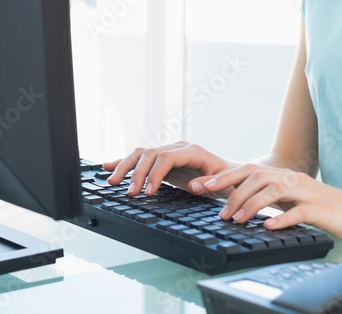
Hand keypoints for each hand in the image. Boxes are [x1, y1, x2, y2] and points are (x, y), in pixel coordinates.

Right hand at [102, 141, 235, 196]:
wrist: (233, 172)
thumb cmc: (229, 178)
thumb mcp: (224, 182)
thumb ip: (208, 183)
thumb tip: (193, 186)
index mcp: (193, 151)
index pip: (166, 157)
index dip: (154, 173)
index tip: (148, 192)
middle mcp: (179, 148)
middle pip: (150, 153)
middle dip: (137, 173)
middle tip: (130, 193)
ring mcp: (170, 151)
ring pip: (142, 153)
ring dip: (125, 166)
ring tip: (113, 182)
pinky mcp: (163, 159)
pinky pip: (142, 157)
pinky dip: (125, 162)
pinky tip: (109, 166)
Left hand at [201, 164, 341, 238]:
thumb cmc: (322, 207)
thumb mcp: (291, 199)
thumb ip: (268, 197)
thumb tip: (237, 203)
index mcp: (284, 176)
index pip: (249, 170)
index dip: (224, 177)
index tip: (202, 186)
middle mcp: (293, 179)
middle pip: (258, 176)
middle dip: (233, 191)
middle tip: (219, 211)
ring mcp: (307, 192)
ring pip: (274, 190)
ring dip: (252, 205)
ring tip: (238, 220)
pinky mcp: (320, 209)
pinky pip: (299, 211)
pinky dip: (282, 218)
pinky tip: (269, 226)